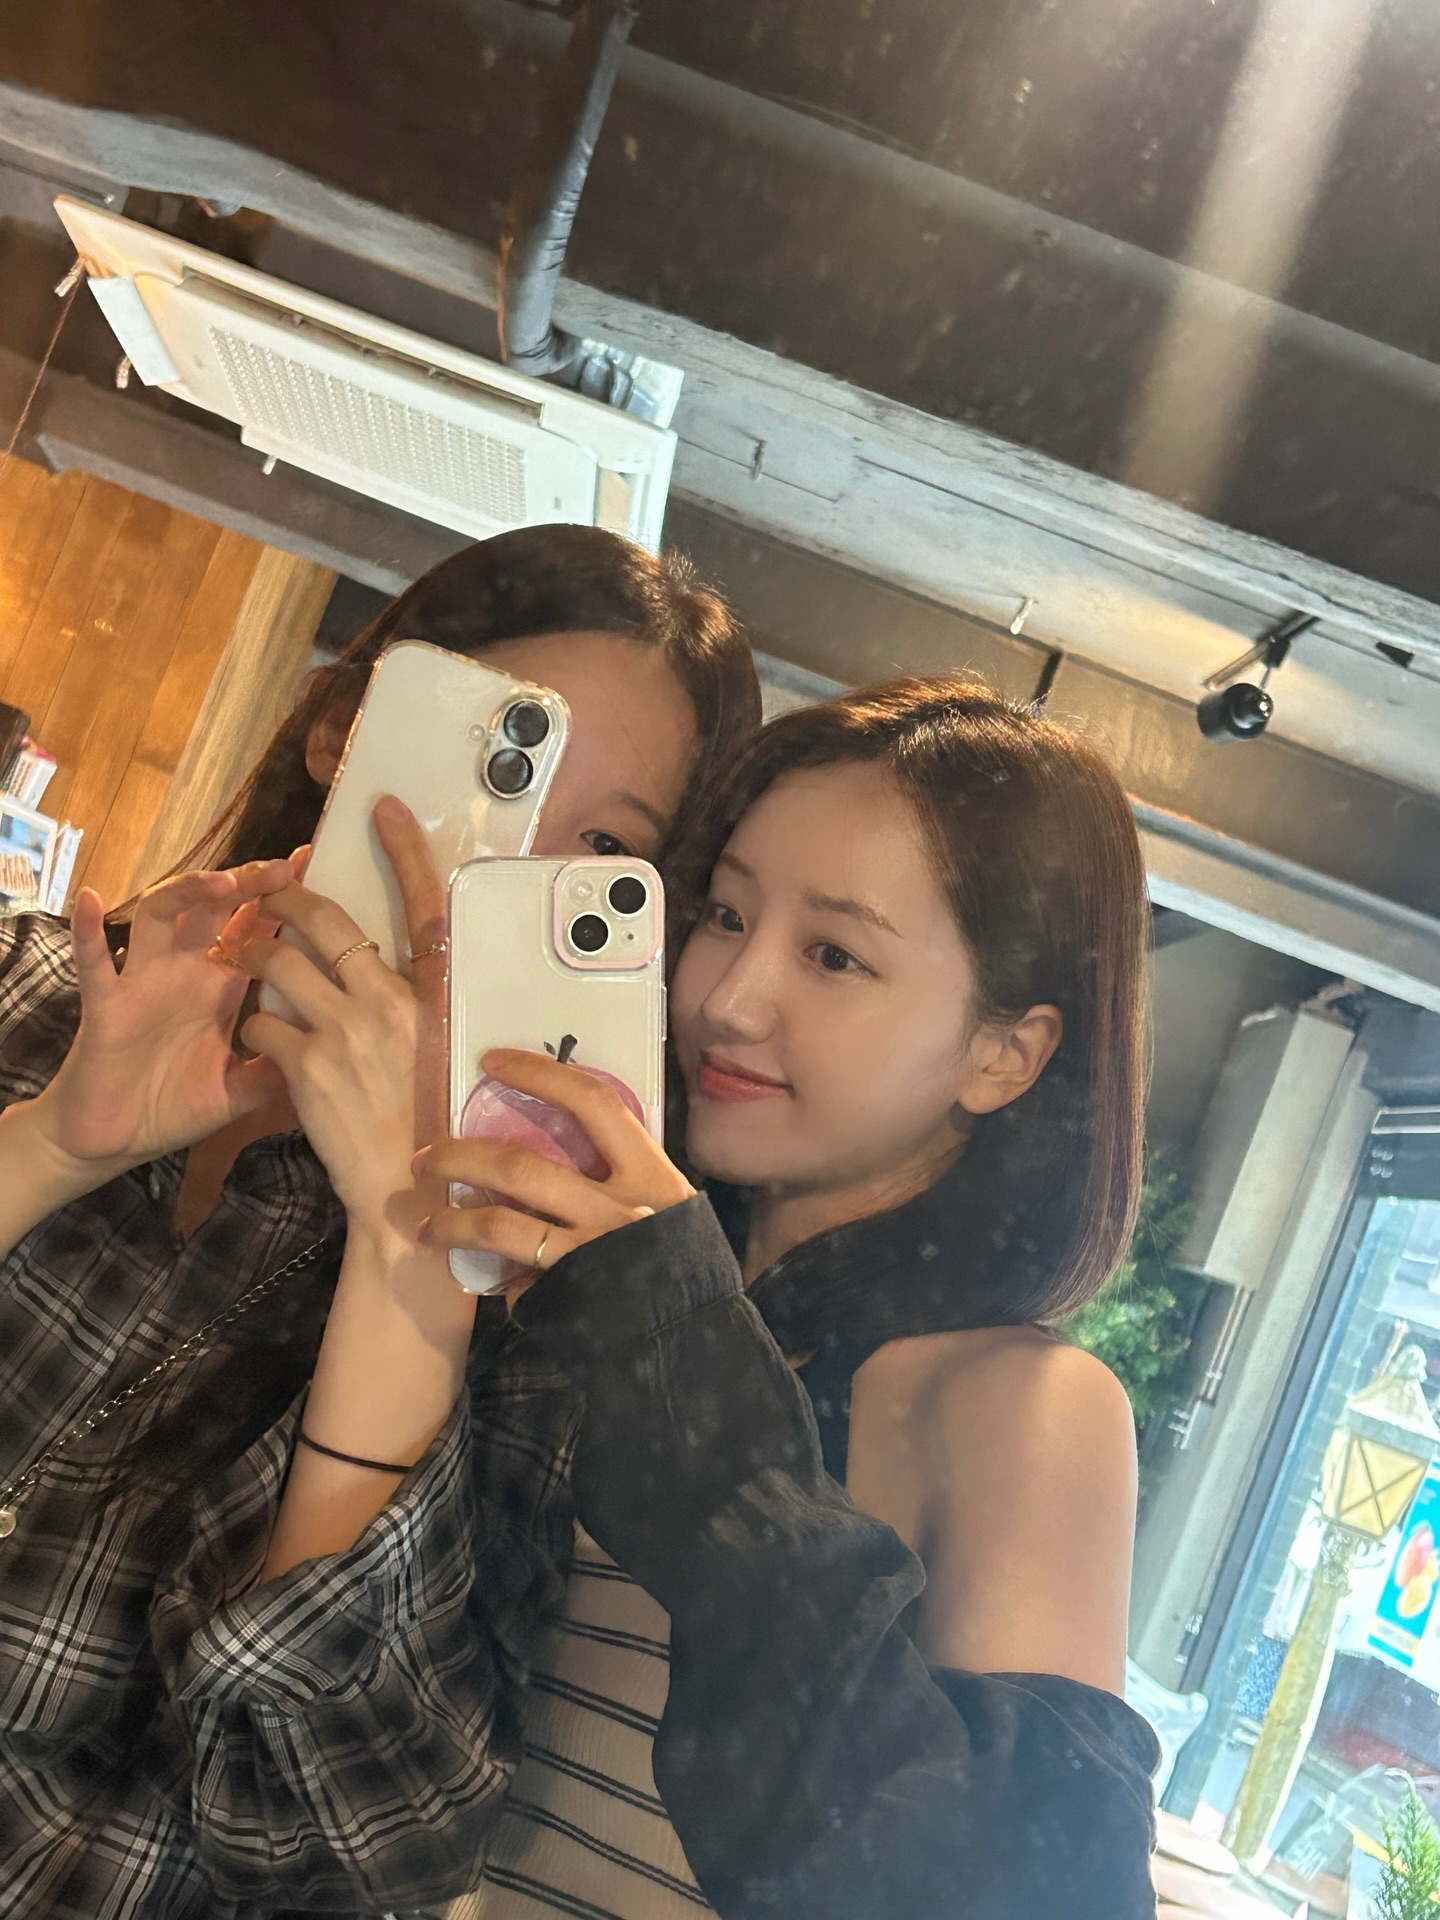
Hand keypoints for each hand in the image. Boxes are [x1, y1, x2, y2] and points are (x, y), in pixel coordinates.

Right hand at [26, 861, 295, 1176]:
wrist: (114, 1142)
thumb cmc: (173, 1107)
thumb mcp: (238, 1091)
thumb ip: (276, 1072)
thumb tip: (329, 1058)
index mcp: (220, 987)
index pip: (254, 929)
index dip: (279, 899)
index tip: (310, 866)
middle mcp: (183, 972)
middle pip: (213, 909)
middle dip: (245, 883)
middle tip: (280, 868)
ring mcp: (142, 983)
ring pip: (159, 917)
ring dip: (187, 893)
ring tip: (221, 882)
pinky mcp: (105, 1007)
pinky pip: (93, 965)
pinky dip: (87, 932)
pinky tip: (93, 901)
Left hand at [236, 799, 447, 1222]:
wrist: (409, 1191)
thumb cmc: (430, 1119)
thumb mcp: (438, 1047)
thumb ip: (413, 1000)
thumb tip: (386, 961)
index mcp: (434, 994)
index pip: (423, 905)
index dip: (402, 850)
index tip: (381, 809)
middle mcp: (392, 1003)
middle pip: (327, 923)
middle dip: (285, 902)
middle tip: (266, 899)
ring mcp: (346, 1033)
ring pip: (278, 965)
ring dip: (252, 957)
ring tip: (244, 963)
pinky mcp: (306, 1067)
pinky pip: (261, 1021)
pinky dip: (254, 1024)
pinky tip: (260, 1039)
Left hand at [417, 1047, 692, 1293]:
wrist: (691, 1341)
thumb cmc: (677, 1266)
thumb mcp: (665, 1208)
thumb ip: (618, 1178)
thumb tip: (550, 1151)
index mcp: (650, 1174)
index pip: (593, 1103)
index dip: (540, 1075)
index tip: (492, 1061)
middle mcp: (618, 1208)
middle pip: (521, 1165)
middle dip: (460, 1156)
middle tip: (426, 1156)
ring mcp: (588, 1253)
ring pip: (499, 1223)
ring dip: (451, 1220)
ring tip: (425, 1224)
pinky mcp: (566, 1295)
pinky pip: (513, 1277)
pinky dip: (493, 1274)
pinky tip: (476, 1276)